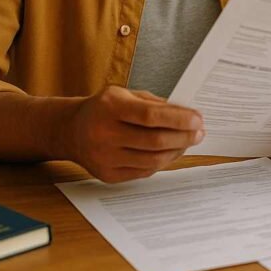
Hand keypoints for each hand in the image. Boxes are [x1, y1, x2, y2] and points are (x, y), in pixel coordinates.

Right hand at [65, 85, 203, 182]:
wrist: (71, 130)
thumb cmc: (104, 109)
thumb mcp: (125, 95)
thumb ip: (154, 104)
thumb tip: (187, 115)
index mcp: (110, 108)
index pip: (150, 116)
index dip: (178, 119)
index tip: (198, 119)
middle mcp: (104, 134)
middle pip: (154, 141)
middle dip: (183, 137)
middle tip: (199, 132)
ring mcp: (105, 158)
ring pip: (152, 160)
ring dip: (176, 151)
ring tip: (188, 142)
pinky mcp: (108, 175)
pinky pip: (144, 171)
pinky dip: (162, 162)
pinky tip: (171, 152)